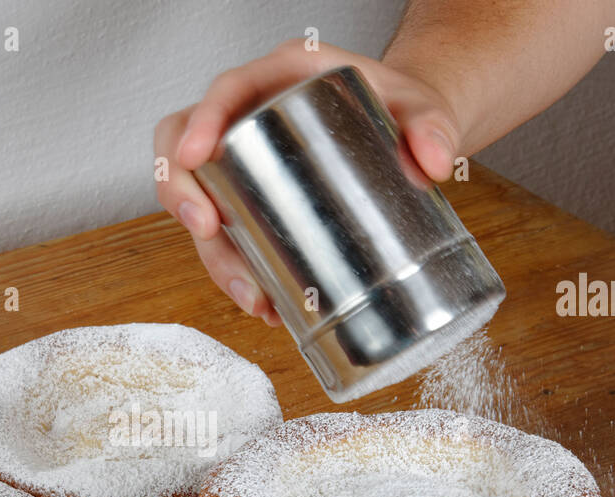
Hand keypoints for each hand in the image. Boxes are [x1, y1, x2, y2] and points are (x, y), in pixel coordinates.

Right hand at [153, 40, 462, 325]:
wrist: (407, 131)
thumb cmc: (401, 106)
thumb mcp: (422, 106)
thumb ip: (433, 125)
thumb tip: (432, 162)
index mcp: (280, 77)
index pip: (224, 92)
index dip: (198, 123)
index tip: (194, 156)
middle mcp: (251, 119)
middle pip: (186, 152)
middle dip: (182, 195)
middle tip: (206, 230)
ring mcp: (247, 165)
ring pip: (202, 206)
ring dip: (215, 255)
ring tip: (253, 293)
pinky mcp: (255, 203)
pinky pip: (228, 237)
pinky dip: (239, 272)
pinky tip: (265, 301)